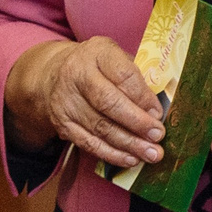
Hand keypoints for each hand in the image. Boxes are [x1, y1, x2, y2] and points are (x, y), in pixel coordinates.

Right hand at [4, 36, 165, 167]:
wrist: (53, 74)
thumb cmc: (99, 67)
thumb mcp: (117, 58)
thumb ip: (136, 77)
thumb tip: (157, 109)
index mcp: (97, 52)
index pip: (122, 75)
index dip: (142, 96)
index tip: (158, 113)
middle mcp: (77, 75)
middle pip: (108, 103)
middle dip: (136, 123)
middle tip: (158, 136)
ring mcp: (66, 101)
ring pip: (99, 127)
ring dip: (128, 144)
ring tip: (151, 153)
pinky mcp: (61, 124)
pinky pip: (88, 142)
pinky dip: (111, 154)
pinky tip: (130, 159)